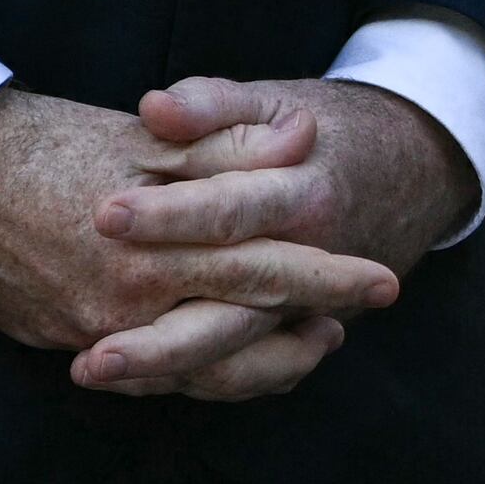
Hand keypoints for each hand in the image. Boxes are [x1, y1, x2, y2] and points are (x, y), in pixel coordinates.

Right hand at [0, 86, 396, 400]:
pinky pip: (145, 374)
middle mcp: (129, 302)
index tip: (382, 279)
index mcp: (157, 245)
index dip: (327, 276)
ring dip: (258, 361)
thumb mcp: (143, 137)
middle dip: (303, 333)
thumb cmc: (44, 142)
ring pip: (196, 370)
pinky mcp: (62, 340)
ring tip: (306, 341)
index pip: (264, 267)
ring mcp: (93, 331)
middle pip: (240, 331)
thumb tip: (303, 140)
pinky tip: (221, 350)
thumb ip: (227, 146)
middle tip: (354, 324)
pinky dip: (194, 369)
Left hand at [82, 75, 480, 389]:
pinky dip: (185, 381)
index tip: (105, 215)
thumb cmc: (312, 132)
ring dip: (162, 373)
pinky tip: (123, 380)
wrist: (398, 174)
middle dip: (159, 342)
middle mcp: (306, 265)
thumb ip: (212, 104)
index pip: (230, 212)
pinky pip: (242, 374)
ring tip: (86, 369)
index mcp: (302, 196)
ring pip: (235, 359)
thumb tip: (155, 109)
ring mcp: (301, 310)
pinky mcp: (288, 333)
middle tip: (91, 354)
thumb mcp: (269, 103)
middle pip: (232, 312)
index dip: (169, 215)